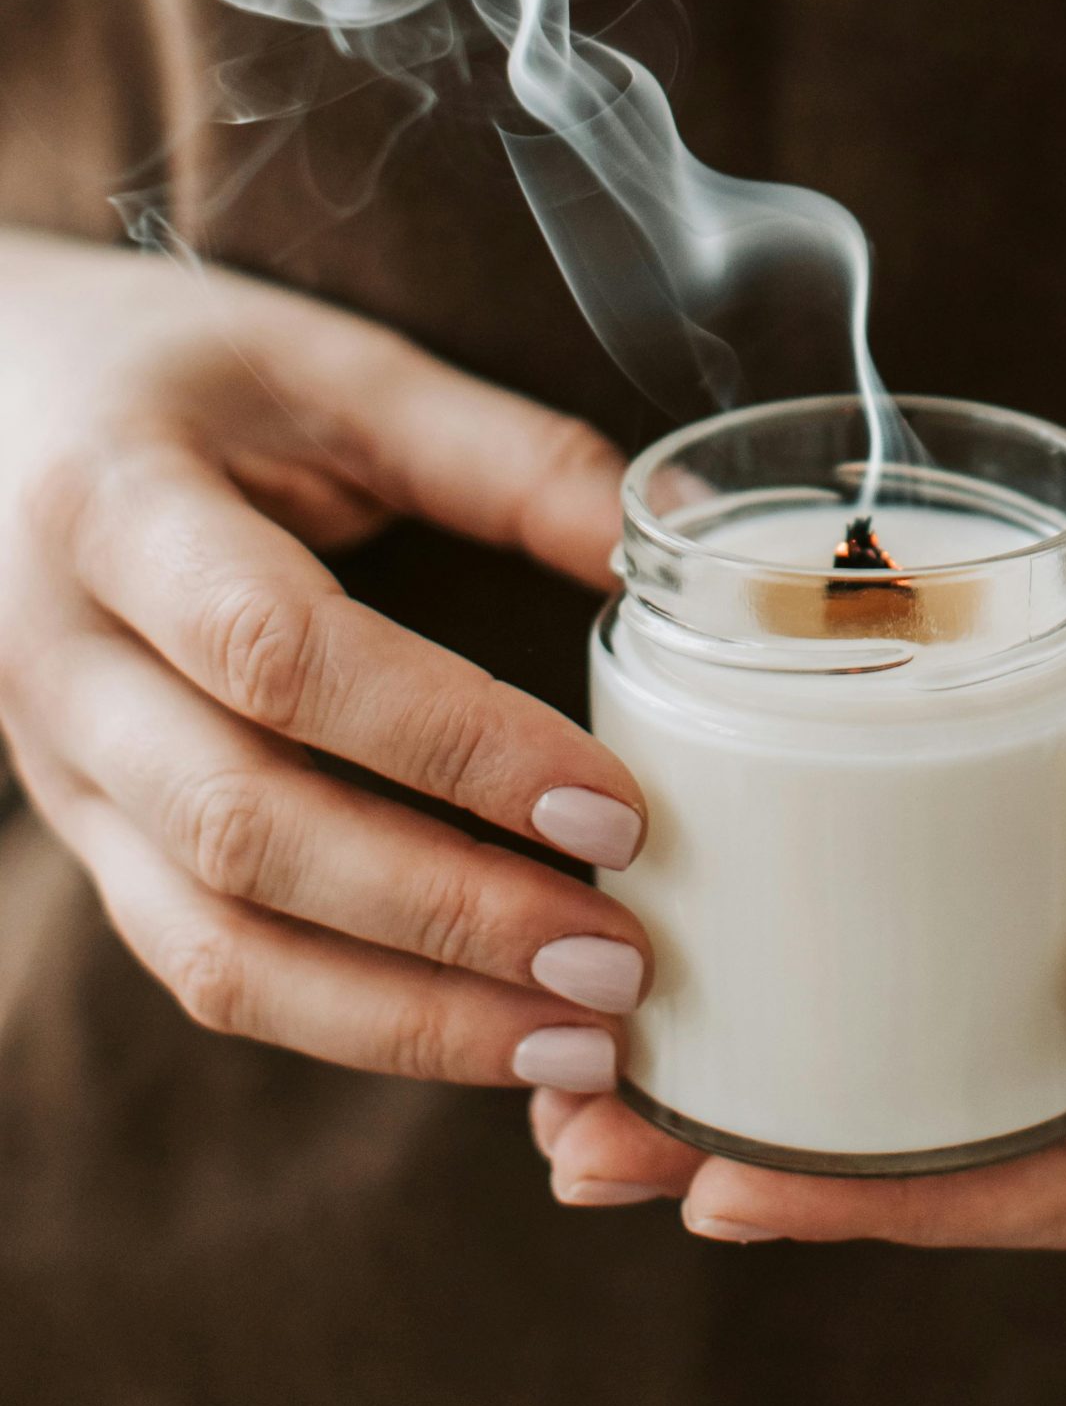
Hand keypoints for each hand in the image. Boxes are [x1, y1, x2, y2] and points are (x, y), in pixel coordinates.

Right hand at [0, 229, 648, 1090]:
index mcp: (115, 509)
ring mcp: (59, 771)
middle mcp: (61, 661)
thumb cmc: (172, 371)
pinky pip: (202, 964)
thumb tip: (665, 546)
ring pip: (212, 944)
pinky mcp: (86, 838)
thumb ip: (496, 452)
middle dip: (446, 914)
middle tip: (620, 960)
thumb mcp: (327, 364)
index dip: (453, 741)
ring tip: (578, 1041)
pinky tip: (480, 1030)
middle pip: (244, 829)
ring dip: (404, 1016)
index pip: (282, 653)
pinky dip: (347, 1019)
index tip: (611, 805)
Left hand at [534, 397, 1065, 1243]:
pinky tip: (735, 896)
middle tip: (602, 1141)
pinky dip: (846, 919)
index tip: (742, 1188)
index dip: (912, 1205)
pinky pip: (956, 891)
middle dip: (798, 1152)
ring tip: (614, 1049)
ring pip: (947, 1016)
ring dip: (792, 1044)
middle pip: (980, 1117)